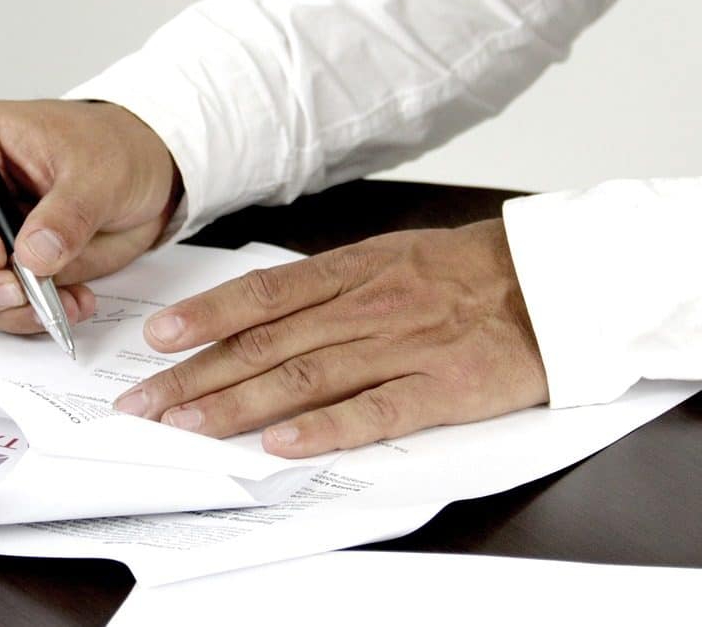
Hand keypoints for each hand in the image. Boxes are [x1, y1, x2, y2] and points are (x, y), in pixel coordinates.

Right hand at [0, 99, 178, 333]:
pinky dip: (29, 316)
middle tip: (16, 294)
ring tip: (58, 304)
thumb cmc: (116, 148)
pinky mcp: (8, 270)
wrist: (151, 174)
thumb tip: (32, 257)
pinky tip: (73, 305)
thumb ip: (67, 213)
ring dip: (1, 308)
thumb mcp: (100, 171)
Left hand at [114, 218, 548, 456]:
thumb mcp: (394, 256)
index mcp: (355, 270)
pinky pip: (373, 412)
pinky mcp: (439, 389)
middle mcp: (368, 306)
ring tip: (188, 427)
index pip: (264, 297)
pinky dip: (325, 430)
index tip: (158, 339)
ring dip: (239, 405)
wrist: (553, 282)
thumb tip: (269, 308)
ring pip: (305, 378)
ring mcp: (402, 347)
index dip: (206, 317)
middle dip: (199, 374)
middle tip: (148, 401)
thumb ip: (333, 284)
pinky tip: (282, 446)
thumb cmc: (470, 271)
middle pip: (268, 343)